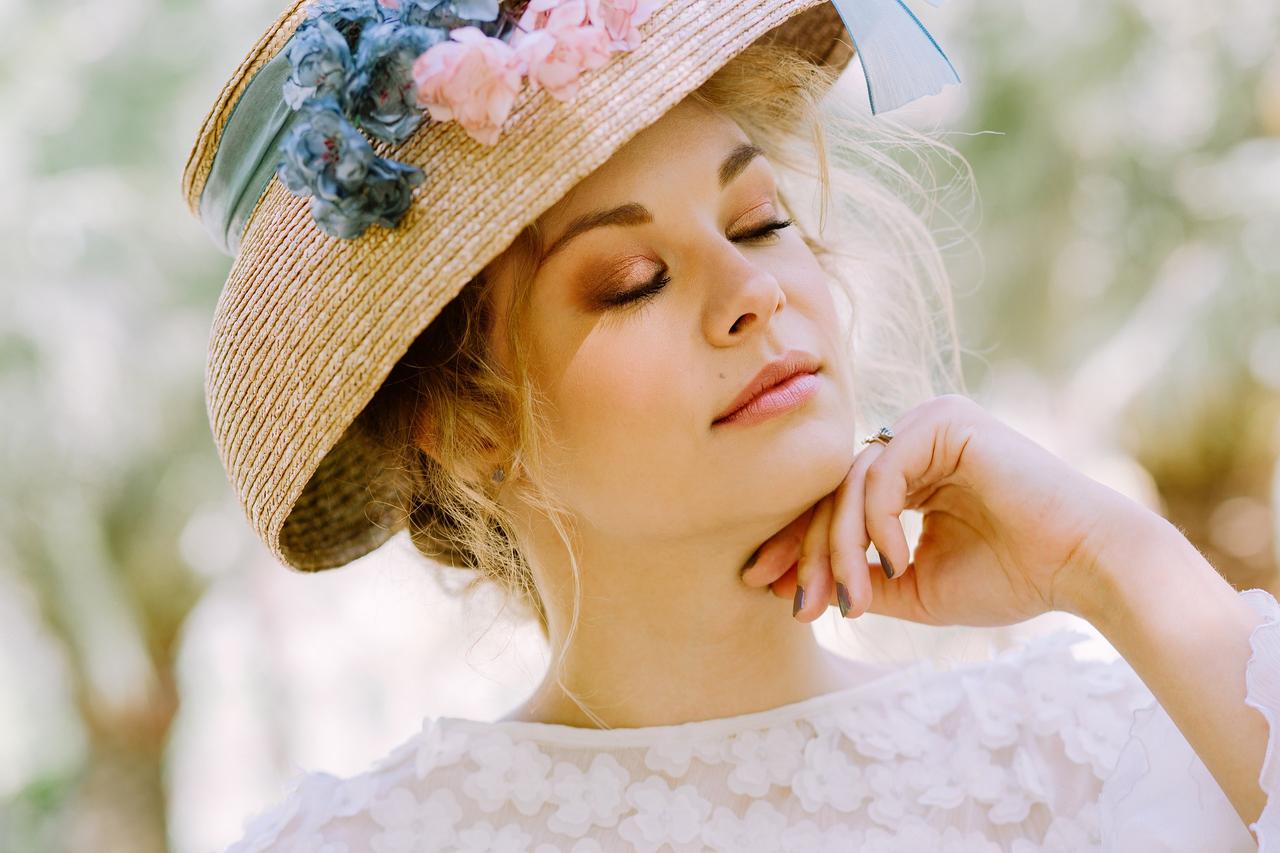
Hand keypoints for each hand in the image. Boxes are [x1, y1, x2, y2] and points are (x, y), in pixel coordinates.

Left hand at [740, 394, 1151, 626]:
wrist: (1085, 568)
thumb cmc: (1013, 578)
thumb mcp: (915, 588)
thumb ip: (860, 579)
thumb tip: (792, 589)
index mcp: (909, 472)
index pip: (835, 504)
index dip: (799, 547)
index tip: (768, 589)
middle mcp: (914, 440)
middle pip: (833, 492)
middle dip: (808, 553)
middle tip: (797, 604)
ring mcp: (930, 424)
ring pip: (850, 485)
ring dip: (840, 548)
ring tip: (854, 600)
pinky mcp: (946, 421)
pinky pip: (882, 472)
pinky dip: (877, 522)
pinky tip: (892, 563)